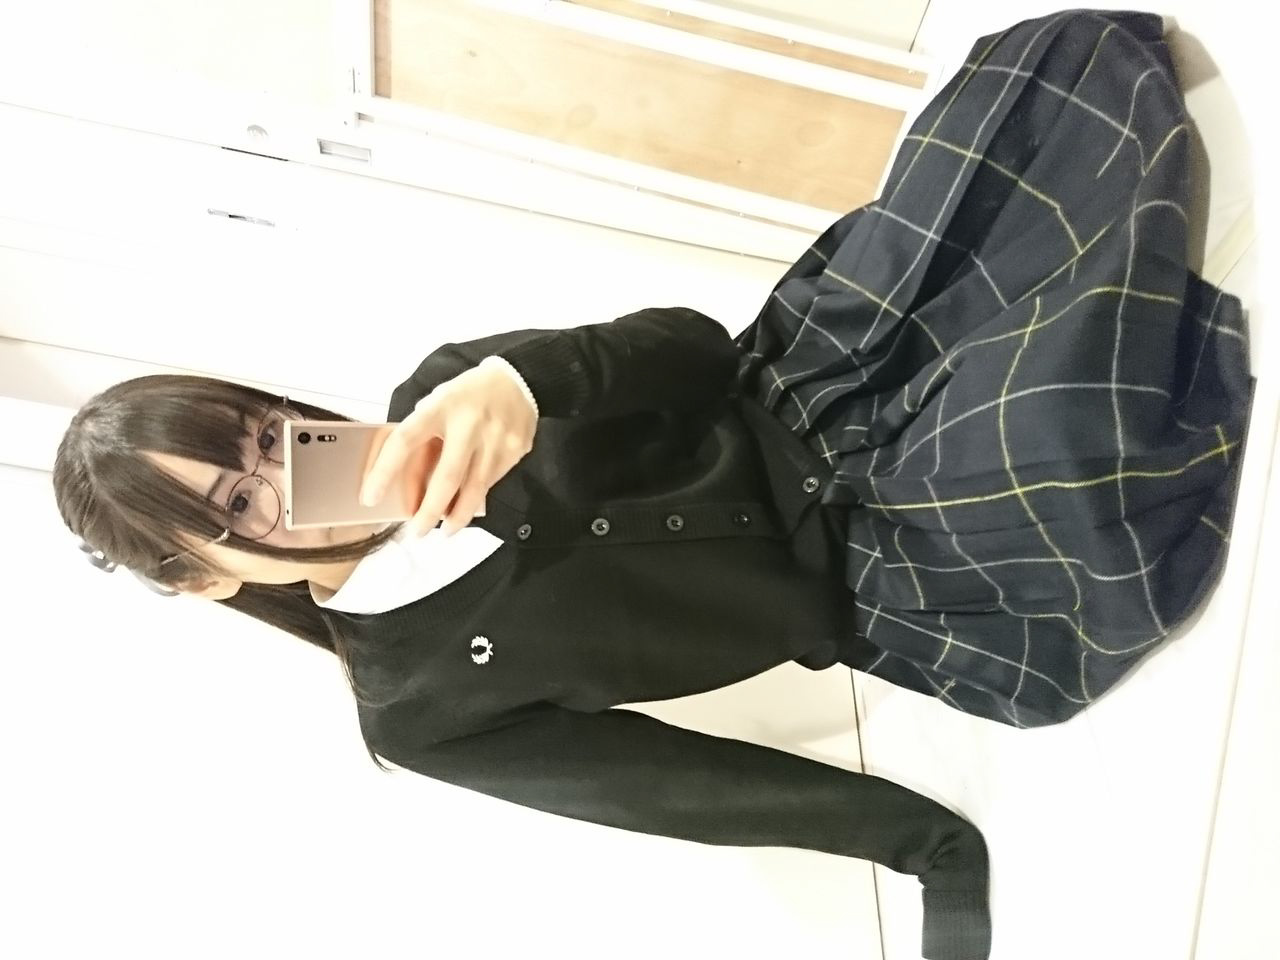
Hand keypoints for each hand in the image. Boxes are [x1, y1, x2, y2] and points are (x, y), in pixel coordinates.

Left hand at [360, 360, 536, 535]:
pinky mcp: (515, 451)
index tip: (370, 497)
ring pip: (474, 489)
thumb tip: (405, 478)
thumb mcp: (438, 403)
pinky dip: (476, 498)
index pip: (405, 440)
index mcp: (441, 406)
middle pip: (447, 477)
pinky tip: (467, 505)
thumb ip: (424, 434)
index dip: (385, 471)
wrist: (518, 380)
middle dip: (430, 511)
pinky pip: (491, 483)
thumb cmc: (468, 395)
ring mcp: (496, 439)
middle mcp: (469, 424)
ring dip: (457, 516)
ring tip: (445, 531)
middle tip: (416, 532)